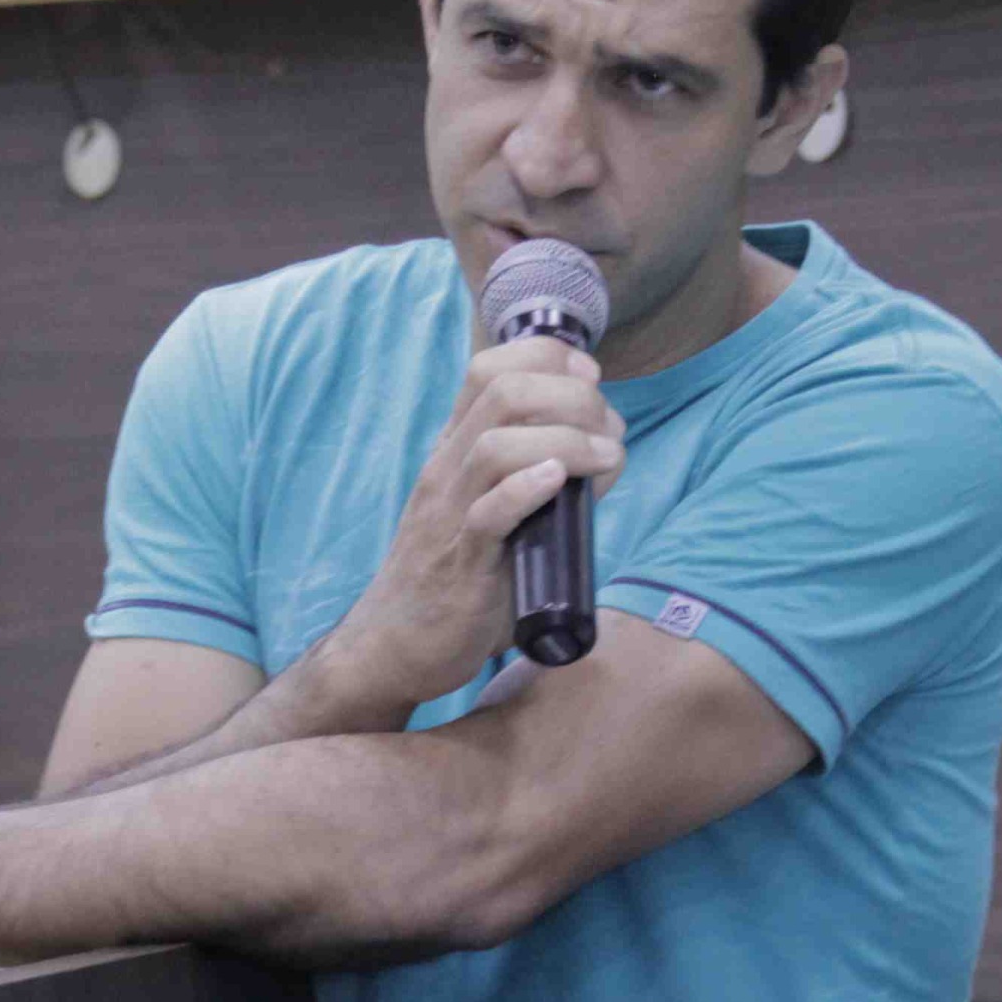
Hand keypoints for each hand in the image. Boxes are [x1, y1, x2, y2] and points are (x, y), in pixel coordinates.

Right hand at [323, 335, 622, 709]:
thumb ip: (539, 479)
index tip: (590, 378)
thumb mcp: (493, 512)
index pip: (488, 370)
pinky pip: (487, 514)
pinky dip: (524, 489)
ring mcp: (450, 514)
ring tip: (605, 457)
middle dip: (569, 394)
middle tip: (608, 426)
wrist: (393, 644)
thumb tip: (604, 453)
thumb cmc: (455, 578)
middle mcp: (447, 470)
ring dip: (564, 439)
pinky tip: (557, 480)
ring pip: (494, 445)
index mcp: (454, 451)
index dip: (546, 357)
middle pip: (501, 393)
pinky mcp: (460, 564)